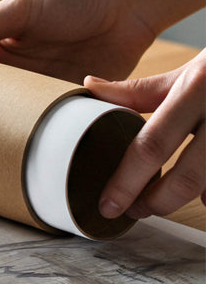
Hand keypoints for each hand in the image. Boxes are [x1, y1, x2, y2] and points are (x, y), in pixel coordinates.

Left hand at [87, 52, 205, 219]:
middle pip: (188, 176)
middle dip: (156, 201)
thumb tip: (89, 87)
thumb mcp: (184, 73)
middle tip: (136, 210)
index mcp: (195, 90)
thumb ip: (139, 90)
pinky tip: (201, 194)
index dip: (127, 181)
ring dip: (187, 200)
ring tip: (161, 202)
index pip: (152, 145)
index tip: (108, 205)